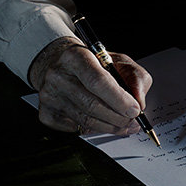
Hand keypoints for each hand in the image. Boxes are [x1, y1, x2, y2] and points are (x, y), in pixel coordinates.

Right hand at [29, 37, 152, 134]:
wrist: (58, 63)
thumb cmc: (91, 62)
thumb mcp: (117, 60)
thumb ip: (134, 77)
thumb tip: (139, 101)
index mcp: (75, 56)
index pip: (97, 80)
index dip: (118, 98)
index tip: (135, 109)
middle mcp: (58, 76)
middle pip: (91, 104)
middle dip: (118, 117)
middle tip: (134, 121)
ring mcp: (49, 96)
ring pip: (85, 120)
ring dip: (110, 126)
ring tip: (125, 126)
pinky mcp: (46, 113)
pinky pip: (75, 129)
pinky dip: (93, 129)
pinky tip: (103, 123)